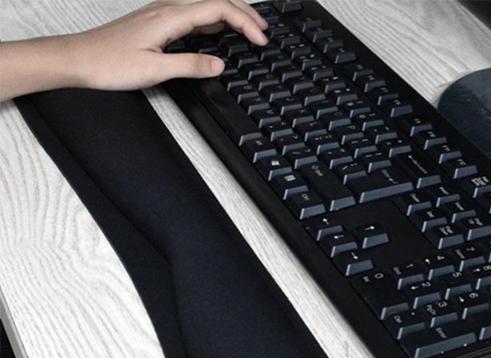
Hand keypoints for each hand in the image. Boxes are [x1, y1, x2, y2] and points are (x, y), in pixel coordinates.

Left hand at [67, 0, 268, 89]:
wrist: (79, 58)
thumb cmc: (109, 63)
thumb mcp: (155, 70)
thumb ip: (190, 66)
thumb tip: (219, 65)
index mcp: (170, 17)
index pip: (217, 9)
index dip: (244, 22)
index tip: (260, 39)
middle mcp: (166, 9)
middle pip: (214, 0)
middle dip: (243, 12)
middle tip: (263, 29)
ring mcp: (161, 13)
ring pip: (204, 4)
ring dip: (230, 13)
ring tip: (249, 27)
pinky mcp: (156, 22)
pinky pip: (192, 13)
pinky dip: (213, 19)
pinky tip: (218, 30)